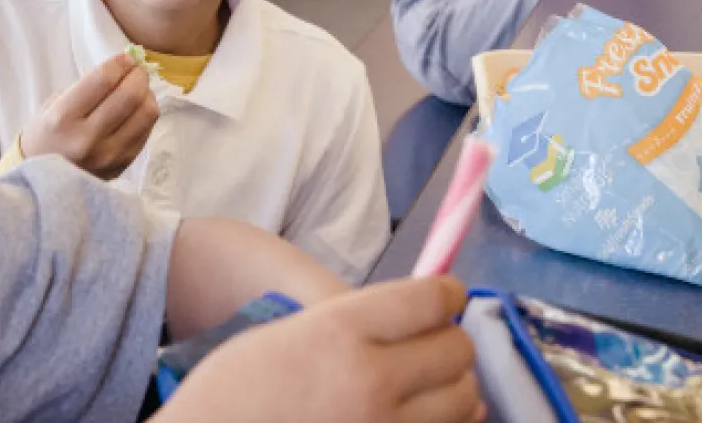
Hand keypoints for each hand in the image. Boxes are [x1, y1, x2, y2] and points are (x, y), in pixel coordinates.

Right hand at [19, 53, 157, 179]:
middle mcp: (87, 139)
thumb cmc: (43, 138)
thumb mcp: (52, 107)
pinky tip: (136, 111)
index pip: (103, 80)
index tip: (126, 57)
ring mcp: (107, 156)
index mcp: (63, 118)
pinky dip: (145, 116)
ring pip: (146, 114)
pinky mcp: (121, 166)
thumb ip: (86, 89)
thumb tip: (122, 69)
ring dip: (147, 95)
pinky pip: (146, 133)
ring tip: (139, 91)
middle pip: (130, 95)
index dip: (120, 62)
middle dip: (138, 75)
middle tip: (136, 70)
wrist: (38, 185)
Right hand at [160, 277, 484, 422]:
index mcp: (338, 332)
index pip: (429, 300)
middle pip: (456, 348)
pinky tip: (425, 415)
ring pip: (465, 398)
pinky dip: (449, 422)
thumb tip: (420, 314)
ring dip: (454, 384)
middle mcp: (370, 381)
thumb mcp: (288, 330)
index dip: (447, 292)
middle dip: (449, 338)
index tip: (447, 294)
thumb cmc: (236, 390)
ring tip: (430, 381)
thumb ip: (353, 319)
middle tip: (432, 339)